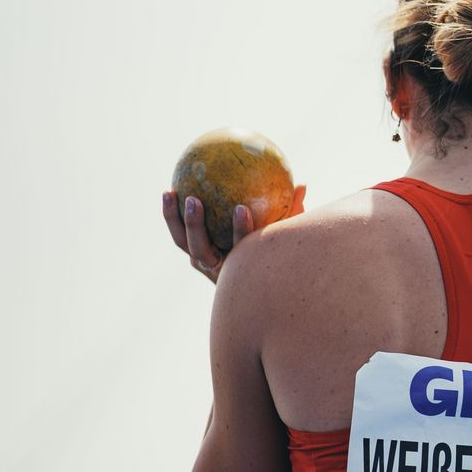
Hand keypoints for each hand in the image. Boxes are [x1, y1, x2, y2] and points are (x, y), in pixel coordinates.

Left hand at [161, 186, 306, 283]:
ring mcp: (204, 264)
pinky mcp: (193, 255)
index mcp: (243, 268)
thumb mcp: (286, 236)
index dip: (240, 231)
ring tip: (171, 192)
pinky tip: (169, 190)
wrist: (251, 286)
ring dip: (175, 219)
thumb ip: (292, 213)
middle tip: (195, 200)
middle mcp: (219, 270)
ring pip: (185, 243)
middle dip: (196, 227)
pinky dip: (172, 215)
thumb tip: (303, 184)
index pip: (240, 250)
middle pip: (202, 251)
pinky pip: (180, 233)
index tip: (241, 208)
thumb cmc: (276, 256)